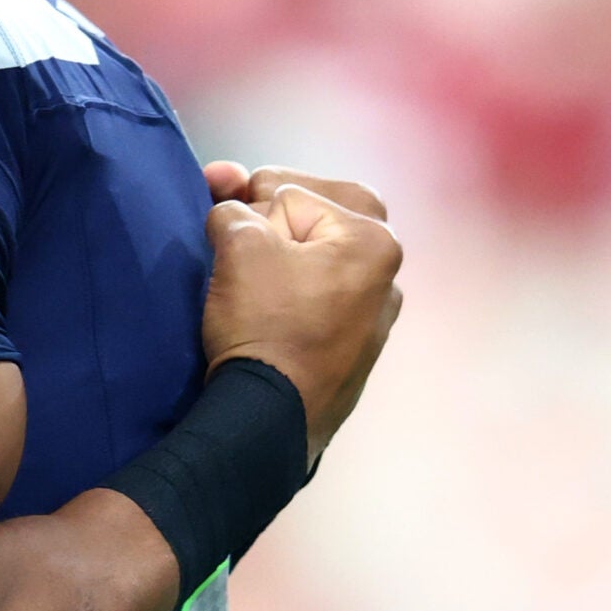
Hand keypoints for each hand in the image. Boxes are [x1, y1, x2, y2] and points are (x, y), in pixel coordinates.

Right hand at [196, 162, 401, 462]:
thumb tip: (232, 210)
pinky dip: (291, 288)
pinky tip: (264, 300)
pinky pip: (320, 298)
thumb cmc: (264, 323)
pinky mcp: (353, 350)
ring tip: (243, 266)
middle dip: (272, 215)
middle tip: (236, 227)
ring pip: (319, 259)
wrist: (271, 419)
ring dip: (281, 251)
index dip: (250, 199)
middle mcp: (388, 275)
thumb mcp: (238, 246)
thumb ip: (233, 209)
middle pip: (319, 218)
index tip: (222, 219)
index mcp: (374, 240)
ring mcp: (375, 318)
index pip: (293, 192)